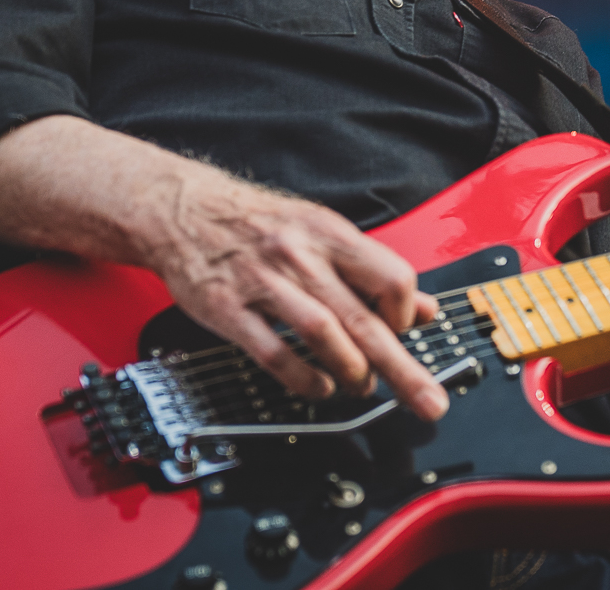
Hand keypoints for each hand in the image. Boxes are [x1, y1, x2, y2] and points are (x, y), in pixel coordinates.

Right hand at [149, 173, 448, 419]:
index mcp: (329, 234)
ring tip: (362, 387)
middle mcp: (301, 256)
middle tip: (427, 401)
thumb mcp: (322, 232)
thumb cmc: (258, 223)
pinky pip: (273, 352)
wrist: (182, 209)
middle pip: (364, 317)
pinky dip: (302, 378)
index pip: (391, 278)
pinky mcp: (228, 308)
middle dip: (402, 366)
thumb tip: (426, 309)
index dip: (405, 315)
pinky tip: (319, 388)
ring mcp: (264, 282)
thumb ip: (373, 272)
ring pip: (322, 333)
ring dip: (351, 369)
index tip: (403, 333)